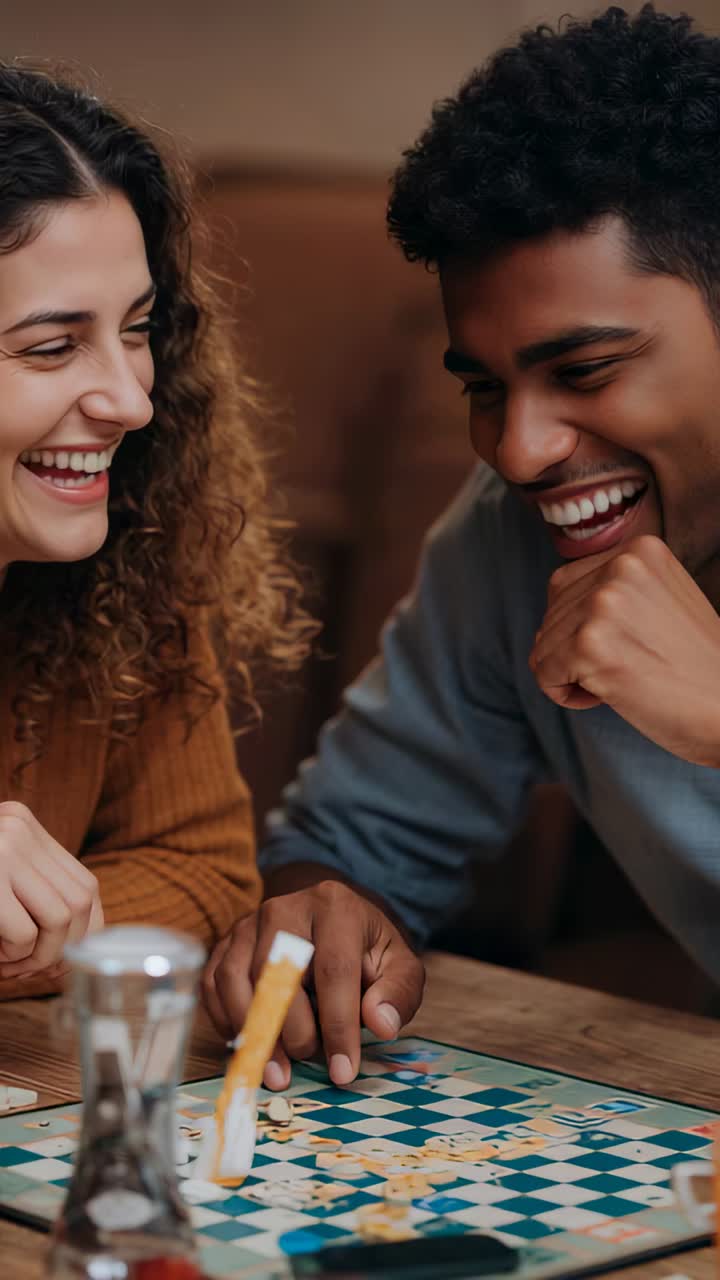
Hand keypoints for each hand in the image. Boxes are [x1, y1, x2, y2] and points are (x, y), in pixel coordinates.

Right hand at [0, 802, 102, 979]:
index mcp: (25, 824)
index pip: (85, 883)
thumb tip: (84, 942)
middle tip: (35, 971)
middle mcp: (19, 828)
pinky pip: (24, 932)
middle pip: (79, 901)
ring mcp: (4, 849)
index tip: (67, 959)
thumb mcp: (1, 874)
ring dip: (40, 955)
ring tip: (12, 966)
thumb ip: (35, 888)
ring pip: (60, 918)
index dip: (87, 929)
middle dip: (65, 948)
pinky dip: (15, 955)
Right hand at [202, 875, 424, 1088]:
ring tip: (278, 1070)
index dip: (338, 1025)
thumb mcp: (399, 965)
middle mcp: (285, 908)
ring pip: (235, 979)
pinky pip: (212, 984)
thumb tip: (380, 1024)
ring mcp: (249, 923)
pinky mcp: (225, 942)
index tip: (343, 1071)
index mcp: (335, 907)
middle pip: (277, 973)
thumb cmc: (365, 950)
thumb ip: (398, 993)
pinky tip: (250, 1044)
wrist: (330, 921)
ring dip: (253, 1031)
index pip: (334, 969)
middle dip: (293, 1030)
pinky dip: (226, 1021)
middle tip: (310, 1062)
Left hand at [530, 534, 719, 764]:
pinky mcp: (589, 645)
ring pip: (544, 644)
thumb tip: (555, 608)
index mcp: (640, 550)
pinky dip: (565, 694)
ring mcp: (603, 604)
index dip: (581, 627)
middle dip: (575, 652)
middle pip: (551, 614)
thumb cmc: (697, 668)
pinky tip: (607, 696)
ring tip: (622, 680)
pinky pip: (543, 673)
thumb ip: (618, 589)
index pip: (566, 585)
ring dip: (572, 674)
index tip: (624, 647)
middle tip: (627, 668)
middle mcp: (621, 567)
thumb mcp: (663, 601)